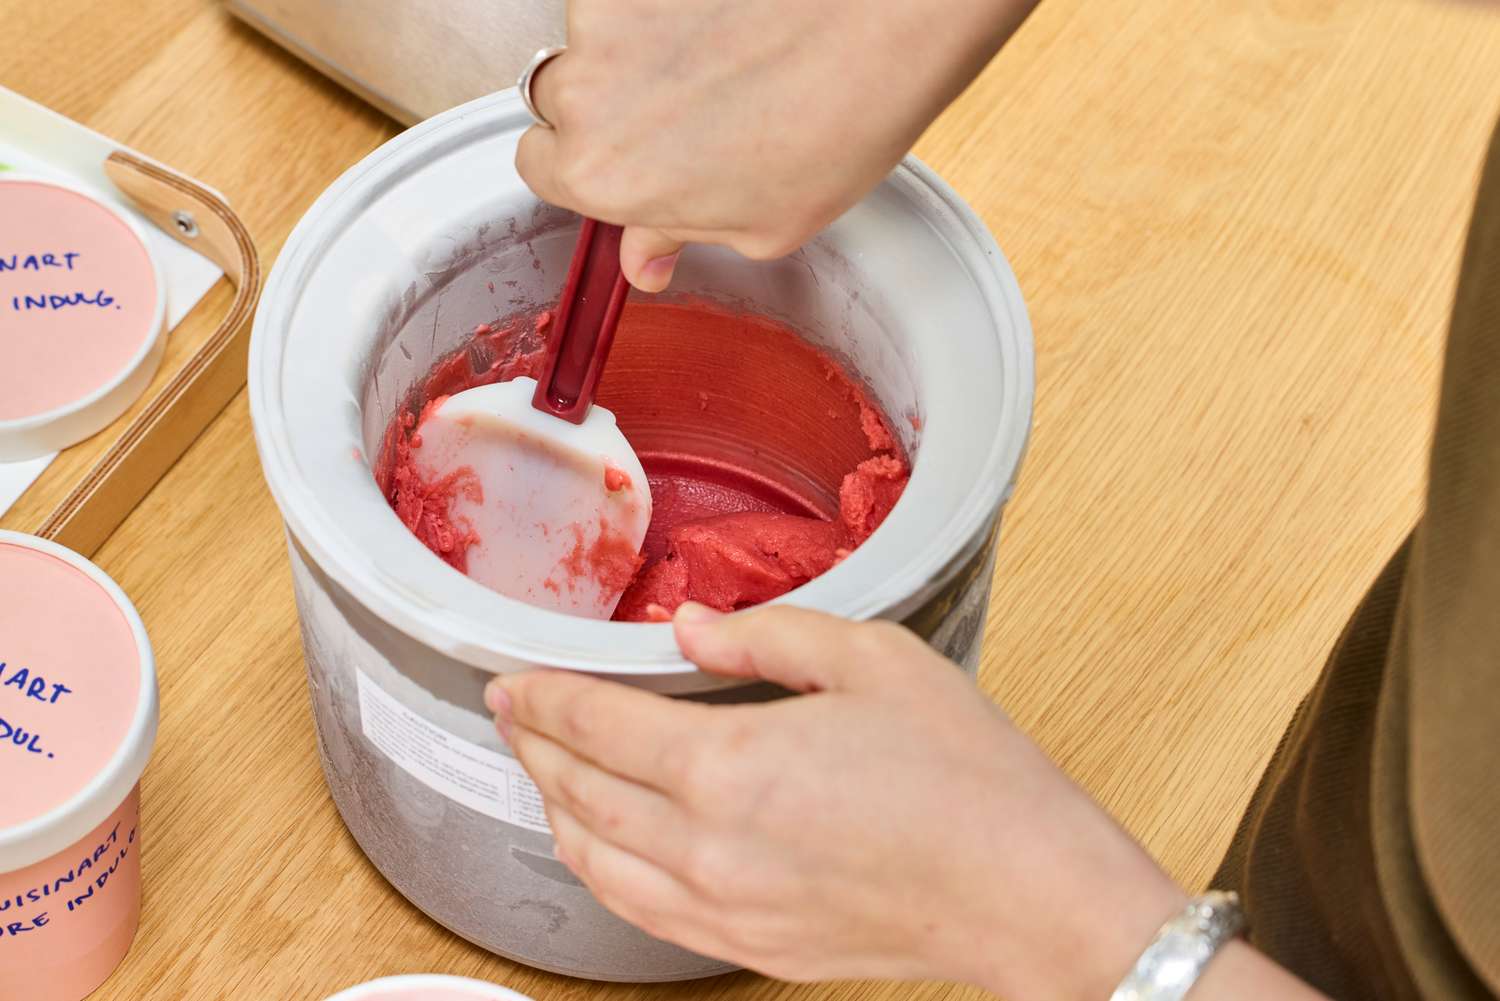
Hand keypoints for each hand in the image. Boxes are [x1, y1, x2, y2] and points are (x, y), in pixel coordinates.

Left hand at [485, 604, 1186, 999]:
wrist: (1024, 891)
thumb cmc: (963, 776)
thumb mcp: (871, 661)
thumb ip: (763, 636)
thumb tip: (691, 629)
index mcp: (729, 766)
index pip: (594, 726)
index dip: (541, 698)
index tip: (512, 681)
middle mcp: (707, 848)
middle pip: (579, 794)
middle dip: (534, 747)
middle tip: (514, 715)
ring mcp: (723, 909)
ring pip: (595, 862)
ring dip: (554, 810)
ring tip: (541, 773)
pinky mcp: (749, 947)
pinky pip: (638, 912)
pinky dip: (598, 871)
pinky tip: (600, 848)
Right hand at [517, 0, 1038, 290]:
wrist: (880, 23)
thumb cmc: (834, 125)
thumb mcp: (760, 226)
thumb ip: (679, 235)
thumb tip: (645, 258)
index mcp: (600, 175)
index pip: (539, 169)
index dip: (579, 167)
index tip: (620, 165)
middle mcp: (582, 91)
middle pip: (553, 97)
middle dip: (601, 105)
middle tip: (681, 112)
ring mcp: (605, 15)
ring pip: (595, 35)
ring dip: (638, 47)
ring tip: (720, 57)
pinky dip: (667, 7)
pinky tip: (725, 19)